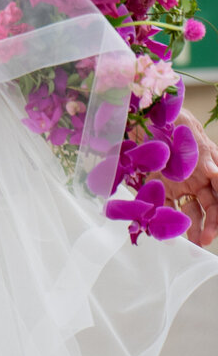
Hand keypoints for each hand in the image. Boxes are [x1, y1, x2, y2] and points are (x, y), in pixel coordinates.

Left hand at [161, 109, 217, 247]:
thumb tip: (214, 173)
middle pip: (212, 205)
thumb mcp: (188, 130)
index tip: (217, 219)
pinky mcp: (162, 187)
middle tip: (207, 238)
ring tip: (195, 243)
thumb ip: (202, 153)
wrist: (145, 113)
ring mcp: (180, 184)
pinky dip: (170, 220)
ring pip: (193, 211)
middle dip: (212, 223)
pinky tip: (170, 232)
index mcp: (209, 164)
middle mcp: (198, 178)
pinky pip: (169, 207)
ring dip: (195, 227)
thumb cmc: (172, 118)